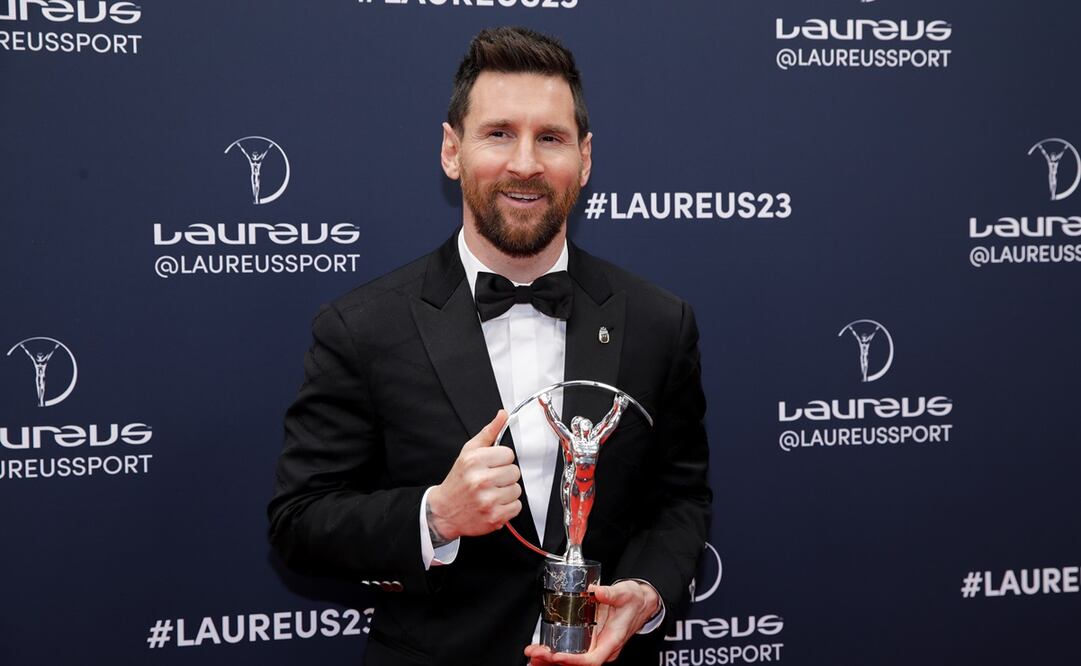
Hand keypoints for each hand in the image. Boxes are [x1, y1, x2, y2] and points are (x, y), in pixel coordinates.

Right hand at [427, 411, 520, 539]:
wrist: (444, 512)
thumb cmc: (458, 481)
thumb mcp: (468, 452)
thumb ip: (488, 433)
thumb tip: (503, 414)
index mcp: (474, 461)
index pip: (508, 454)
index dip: (501, 460)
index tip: (491, 465)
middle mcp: (480, 480)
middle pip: (515, 472)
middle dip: (505, 476)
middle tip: (490, 481)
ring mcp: (488, 500)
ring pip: (517, 490)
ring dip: (507, 492)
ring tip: (491, 493)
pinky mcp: (494, 517)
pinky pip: (516, 507)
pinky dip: (508, 507)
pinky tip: (494, 504)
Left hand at [523, 581, 659, 664]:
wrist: (640, 603)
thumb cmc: (633, 601)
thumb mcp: (625, 593)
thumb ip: (611, 593)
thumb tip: (597, 591)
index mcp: (612, 640)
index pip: (592, 659)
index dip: (573, 660)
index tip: (556, 655)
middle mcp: (603, 648)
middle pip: (577, 663)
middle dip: (554, 661)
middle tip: (535, 653)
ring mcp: (595, 646)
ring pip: (571, 660)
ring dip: (551, 660)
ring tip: (532, 656)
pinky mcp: (589, 642)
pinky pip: (571, 652)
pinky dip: (555, 653)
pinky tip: (541, 653)